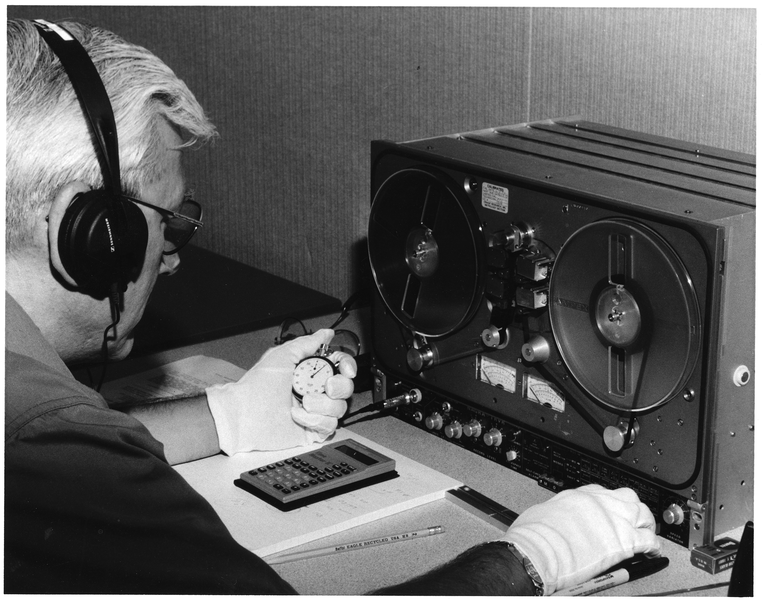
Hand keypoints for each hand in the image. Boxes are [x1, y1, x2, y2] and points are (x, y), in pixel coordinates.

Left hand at [205, 329, 355, 454]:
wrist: (244, 415)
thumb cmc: (257, 387)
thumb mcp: (282, 356)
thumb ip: (307, 343)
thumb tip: (325, 333)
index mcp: (309, 372)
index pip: (339, 365)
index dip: (347, 366)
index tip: (346, 370)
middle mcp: (314, 390)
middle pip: (345, 387)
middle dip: (339, 387)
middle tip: (325, 387)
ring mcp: (315, 411)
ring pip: (340, 407)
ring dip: (323, 405)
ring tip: (303, 403)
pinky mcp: (313, 429)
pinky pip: (330, 426)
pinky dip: (315, 421)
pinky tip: (298, 417)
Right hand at [502, 484, 660, 594]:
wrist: (539, 549)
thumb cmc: (535, 534)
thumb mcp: (544, 511)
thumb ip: (558, 513)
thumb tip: (559, 520)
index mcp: (580, 495)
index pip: (603, 492)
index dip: (609, 504)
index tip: (609, 512)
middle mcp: (600, 502)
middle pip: (627, 498)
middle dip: (631, 509)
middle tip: (631, 520)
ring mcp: (614, 520)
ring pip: (642, 514)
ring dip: (645, 523)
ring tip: (645, 533)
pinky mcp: (624, 541)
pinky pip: (649, 540)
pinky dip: (653, 546)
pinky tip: (653, 551)